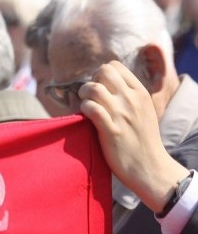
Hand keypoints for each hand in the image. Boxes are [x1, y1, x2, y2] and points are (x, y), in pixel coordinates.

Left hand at [79, 61, 187, 212]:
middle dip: (91, 80)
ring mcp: (121, 114)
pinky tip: (86, 116)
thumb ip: (128, 95)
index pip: (115, 66)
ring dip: (84, 94)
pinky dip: (84, 108)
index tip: (99, 88)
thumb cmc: (142, 139)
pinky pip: (91, 108)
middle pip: (103, 71)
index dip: (101, 74)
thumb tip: (105, 82)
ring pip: (94, 88)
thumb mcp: (142, 110)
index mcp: (140, 93)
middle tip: (89, 96)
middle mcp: (132, 100)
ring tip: (85, 105)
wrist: (149, 167)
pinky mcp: (111, 130)